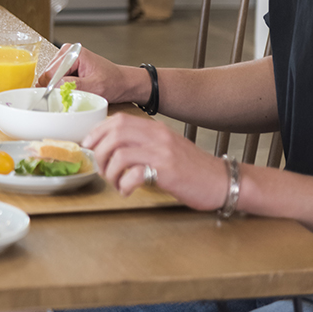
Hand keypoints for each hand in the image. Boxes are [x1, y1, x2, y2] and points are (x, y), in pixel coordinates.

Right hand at [37, 44, 144, 104]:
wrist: (123, 83)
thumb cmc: (114, 82)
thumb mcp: (95, 87)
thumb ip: (74, 85)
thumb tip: (54, 87)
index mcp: (73, 53)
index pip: (50, 72)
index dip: (52, 88)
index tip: (56, 100)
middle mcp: (67, 52)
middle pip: (47, 75)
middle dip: (55, 88)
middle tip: (66, 99)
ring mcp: (65, 59)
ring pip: (49, 78)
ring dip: (57, 89)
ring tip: (72, 94)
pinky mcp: (66, 66)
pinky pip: (55, 79)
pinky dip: (60, 88)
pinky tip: (71, 91)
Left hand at [84, 113, 226, 209]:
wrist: (223, 181)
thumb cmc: (192, 168)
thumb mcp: (166, 146)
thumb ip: (142, 142)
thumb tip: (109, 147)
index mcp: (155, 128)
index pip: (118, 120)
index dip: (97, 131)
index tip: (89, 145)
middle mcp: (157, 136)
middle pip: (114, 134)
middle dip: (99, 152)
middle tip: (102, 169)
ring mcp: (162, 152)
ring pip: (120, 154)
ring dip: (110, 171)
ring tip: (115, 183)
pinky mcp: (167, 171)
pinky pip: (134, 174)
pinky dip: (124, 184)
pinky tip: (127, 191)